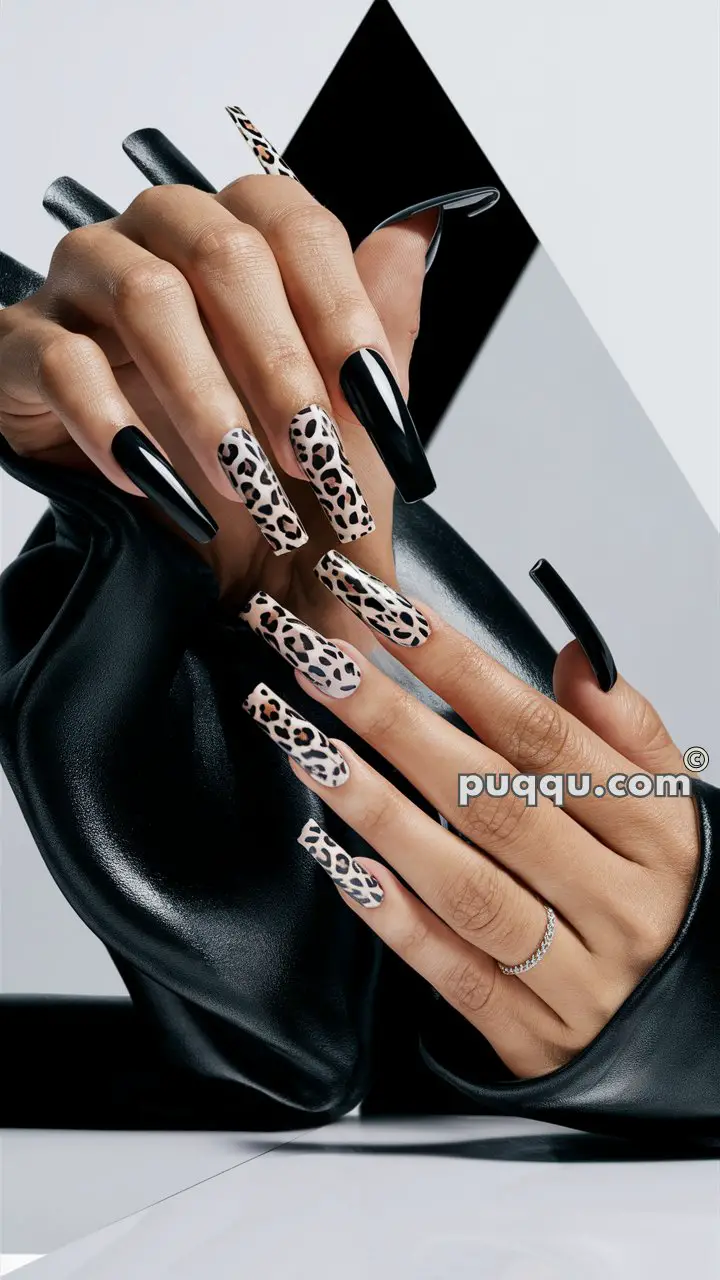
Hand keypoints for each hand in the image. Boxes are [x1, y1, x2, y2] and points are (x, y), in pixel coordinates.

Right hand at [0, 146, 434, 630]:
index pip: (290, 222)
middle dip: (278, 360)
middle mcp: (156, 240)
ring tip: (242, 480)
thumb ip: (378, 323)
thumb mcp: (341, 419)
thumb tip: (418, 227)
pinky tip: (152, 482)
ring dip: (205, 398)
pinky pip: (60, 363)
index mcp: (236, 239)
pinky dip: (114, 428)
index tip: (372, 397)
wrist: (192, 560)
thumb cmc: (268, 478)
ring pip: (143, 296)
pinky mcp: (23, 349)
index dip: (338, 307)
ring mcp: (83, 286)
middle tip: (308, 451)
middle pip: (220, 248)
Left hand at [242, 565, 699, 1078]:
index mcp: (654, 835)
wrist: (692, 1029)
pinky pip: (456, 976)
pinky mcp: (531, 1036)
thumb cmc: (664, 902)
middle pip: (493, 800)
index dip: (460, 668)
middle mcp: (617, 902)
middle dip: (398, 725)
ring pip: (466, 885)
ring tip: (311, 750)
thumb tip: (576, 657)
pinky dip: (397, 922)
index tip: (390, 615)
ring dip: (381, 813)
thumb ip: (627, 733)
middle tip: (323, 666)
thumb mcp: (673, 811)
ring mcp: (576, 976)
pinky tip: (342, 868)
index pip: (541, 735)